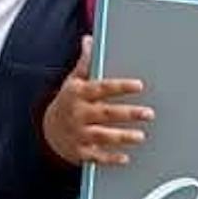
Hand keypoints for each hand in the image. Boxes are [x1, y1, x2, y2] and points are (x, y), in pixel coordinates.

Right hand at [42, 35, 153, 165]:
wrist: (49, 130)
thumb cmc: (69, 101)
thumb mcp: (74, 80)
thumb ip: (86, 63)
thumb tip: (90, 40)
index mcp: (79, 94)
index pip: (102, 88)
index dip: (121, 86)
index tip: (139, 85)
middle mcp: (78, 114)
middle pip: (106, 113)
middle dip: (128, 113)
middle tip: (149, 113)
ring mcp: (79, 134)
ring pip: (102, 136)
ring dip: (122, 137)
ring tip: (140, 136)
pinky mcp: (80, 152)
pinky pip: (96, 156)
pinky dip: (110, 159)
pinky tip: (125, 158)